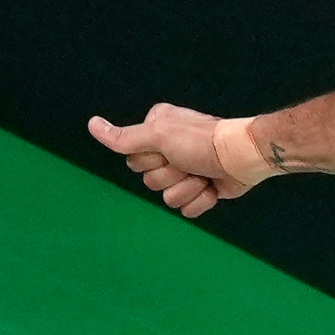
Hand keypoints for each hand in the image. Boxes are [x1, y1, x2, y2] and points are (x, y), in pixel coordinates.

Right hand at [88, 104, 252, 219]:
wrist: (242, 158)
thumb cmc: (202, 141)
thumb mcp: (159, 134)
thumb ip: (125, 137)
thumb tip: (92, 125)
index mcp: (155, 132)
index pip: (133, 161)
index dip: (151, 161)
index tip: (169, 150)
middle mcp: (168, 151)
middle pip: (149, 181)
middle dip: (172, 176)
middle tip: (190, 162)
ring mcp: (185, 172)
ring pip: (168, 198)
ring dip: (188, 188)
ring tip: (204, 174)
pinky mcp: (200, 190)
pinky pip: (187, 209)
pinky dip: (201, 201)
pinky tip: (213, 187)